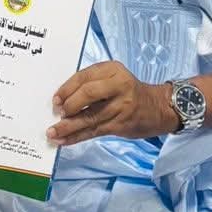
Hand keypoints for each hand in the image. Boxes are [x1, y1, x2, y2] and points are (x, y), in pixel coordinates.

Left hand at [49, 61, 175, 146]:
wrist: (158, 108)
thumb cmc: (129, 92)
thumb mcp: (113, 79)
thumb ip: (91, 84)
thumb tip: (62, 101)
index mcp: (113, 70)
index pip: (84, 76)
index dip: (66, 89)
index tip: (55, 100)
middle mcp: (119, 85)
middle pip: (88, 94)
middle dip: (69, 105)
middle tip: (58, 114)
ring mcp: (122, 105)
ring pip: (90, 116)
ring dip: (68, 127)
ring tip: (52, 133)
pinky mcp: (121, 124)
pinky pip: (94, 130)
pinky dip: (77, 137)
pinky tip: (64, 141)